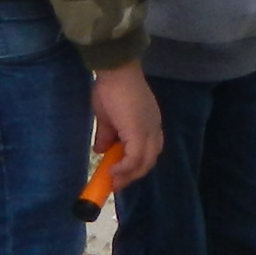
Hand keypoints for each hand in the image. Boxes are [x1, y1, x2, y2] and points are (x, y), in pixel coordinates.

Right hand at [90, 64, 162, 188]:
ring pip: (145, 162)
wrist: (116, 70)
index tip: (119, 175)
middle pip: (149, 160)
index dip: (136, 165)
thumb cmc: (111, 88)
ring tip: (113, 182)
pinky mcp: (140, 132)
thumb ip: (107, 135)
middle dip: (132, 175)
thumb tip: (100, 150)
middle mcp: (154, 129)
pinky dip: (125, 168)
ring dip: (129, 175)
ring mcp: (149, 131)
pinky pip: (135, 158)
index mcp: (150, 124)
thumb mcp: (107, 117)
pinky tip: (112, 172)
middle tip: (115, 184)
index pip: (149, 151)